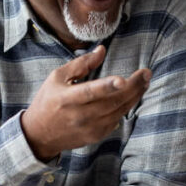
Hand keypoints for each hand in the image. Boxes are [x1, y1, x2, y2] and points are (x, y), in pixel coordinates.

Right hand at [21, 45, 150, 159]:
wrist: (39, 135)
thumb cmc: (48, 101)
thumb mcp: (57, 77)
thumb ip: (81, 64)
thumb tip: (102, 49)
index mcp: (66, 99)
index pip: (89, 92)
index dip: (107, 86)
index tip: (123, 79)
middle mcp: (78, 116)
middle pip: (111, 102)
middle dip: (132, 87)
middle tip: (146, 73)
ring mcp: (88, 129)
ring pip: (118, 112)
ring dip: (134, 96)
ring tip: (144, 82)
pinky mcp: (96, 136)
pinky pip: (116, 120)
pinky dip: (126, 108)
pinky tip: (133, 96)